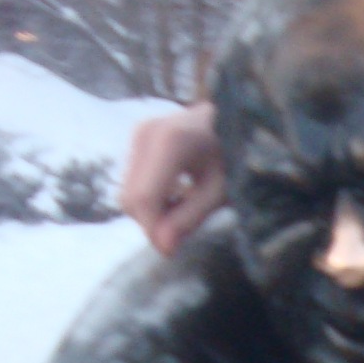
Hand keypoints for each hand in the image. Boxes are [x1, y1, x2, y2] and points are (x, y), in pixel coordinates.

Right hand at [118, 101, 224, 255]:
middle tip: (184, 226)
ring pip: (128, 192)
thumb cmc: (235, 153)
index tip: (171, 248)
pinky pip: (133, 181)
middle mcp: (148, 132)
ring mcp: (140, 132)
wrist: (235, 114)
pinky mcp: (138, 137)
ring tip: (185, 205)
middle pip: (131, 198)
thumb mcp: (220, 191)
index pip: (144, 198)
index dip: (153, 229)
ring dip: (151, 211)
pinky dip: (150, 197)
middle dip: (152, 222)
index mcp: (171, 141)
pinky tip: (176, 192)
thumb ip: (190, 218)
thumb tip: (163, 248)